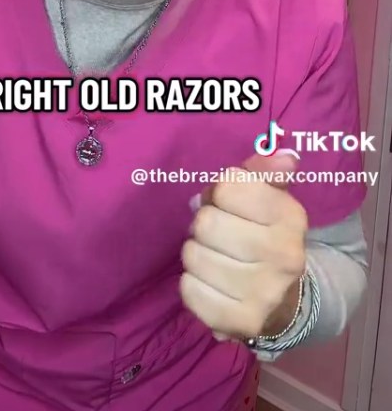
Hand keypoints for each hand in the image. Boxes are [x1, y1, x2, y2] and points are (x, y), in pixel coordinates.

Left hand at [180, 152, 306, 340]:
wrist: (285, 300)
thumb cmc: (266, 235)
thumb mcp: (270, 197)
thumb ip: (266, 171)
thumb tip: (283, 157)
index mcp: (291, 217)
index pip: (228, 186)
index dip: (219, 192)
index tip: (228, 204)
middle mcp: (284, 256)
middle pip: (205, 223)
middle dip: (204, 225)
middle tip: (217, 234)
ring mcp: (265, 293)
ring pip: (193, 256)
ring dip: (196, 254)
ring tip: (215, 258)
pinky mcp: (242, 322)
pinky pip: (189, 291)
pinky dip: (192, 285)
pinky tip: (210, 283)